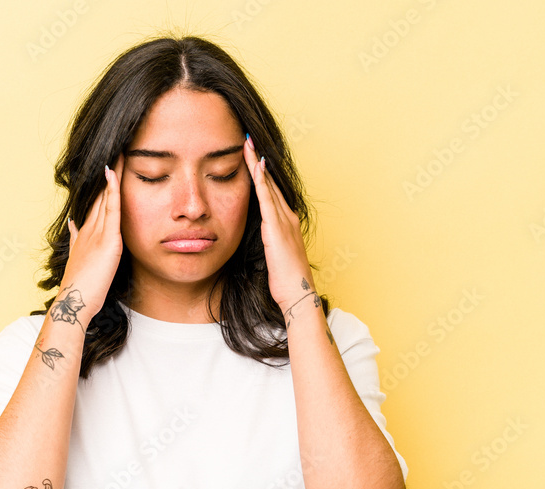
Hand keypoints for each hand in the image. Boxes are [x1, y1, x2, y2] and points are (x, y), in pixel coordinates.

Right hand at [56, 153, 124, 325]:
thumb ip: (77, 242)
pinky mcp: (107, 240)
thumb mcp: (80, 260)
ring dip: (112, 175)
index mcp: (85, 235)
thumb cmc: (81, 290)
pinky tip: (113, 173)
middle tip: (115, 150)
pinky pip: (111, 209)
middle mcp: (89, 229)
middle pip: (100, 195)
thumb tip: (73, 226)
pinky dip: (112, 189)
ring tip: (118, 152)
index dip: (101, 187)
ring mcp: (97, 232)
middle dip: (107, 175)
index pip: (96, 205)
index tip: (107, 169)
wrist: (74, 302)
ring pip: (106, 197)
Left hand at [241, 135, 318, 320]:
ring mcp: (284, 220)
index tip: (251, 156)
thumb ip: (266, 242)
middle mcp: (288, 217)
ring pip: (268, 185)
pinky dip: (261, 180)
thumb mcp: (273, 256)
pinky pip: (267, 198)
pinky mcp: (277, 227)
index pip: (271, 192)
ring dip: (258, 163)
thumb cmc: (285, 281)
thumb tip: (258, 239)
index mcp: (287, 223)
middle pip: (270, 182)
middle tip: (248, 139)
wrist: (297, 293)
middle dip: (259, 160)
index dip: (261, 173)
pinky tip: (256, 164)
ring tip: (248, 143)